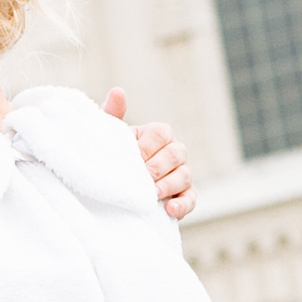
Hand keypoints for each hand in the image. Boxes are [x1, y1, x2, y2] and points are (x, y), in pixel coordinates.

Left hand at [101, 87, 194, 220]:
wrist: (113, 189)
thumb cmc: (114, 157)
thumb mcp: (109, 138)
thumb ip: (112, 115)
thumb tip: (117, 91)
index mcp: (157, 135)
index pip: (161, 133)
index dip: (149, 145)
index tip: (135, 156)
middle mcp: (174, 152)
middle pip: (177, 153)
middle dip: (159, 166)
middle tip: (143, 176)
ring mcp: (181, 174)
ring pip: (184, 175)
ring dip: (168, 185)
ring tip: (152, 195)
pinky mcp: (184, 196)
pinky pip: (191, 199)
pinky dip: (182, 205)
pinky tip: (170, 210)